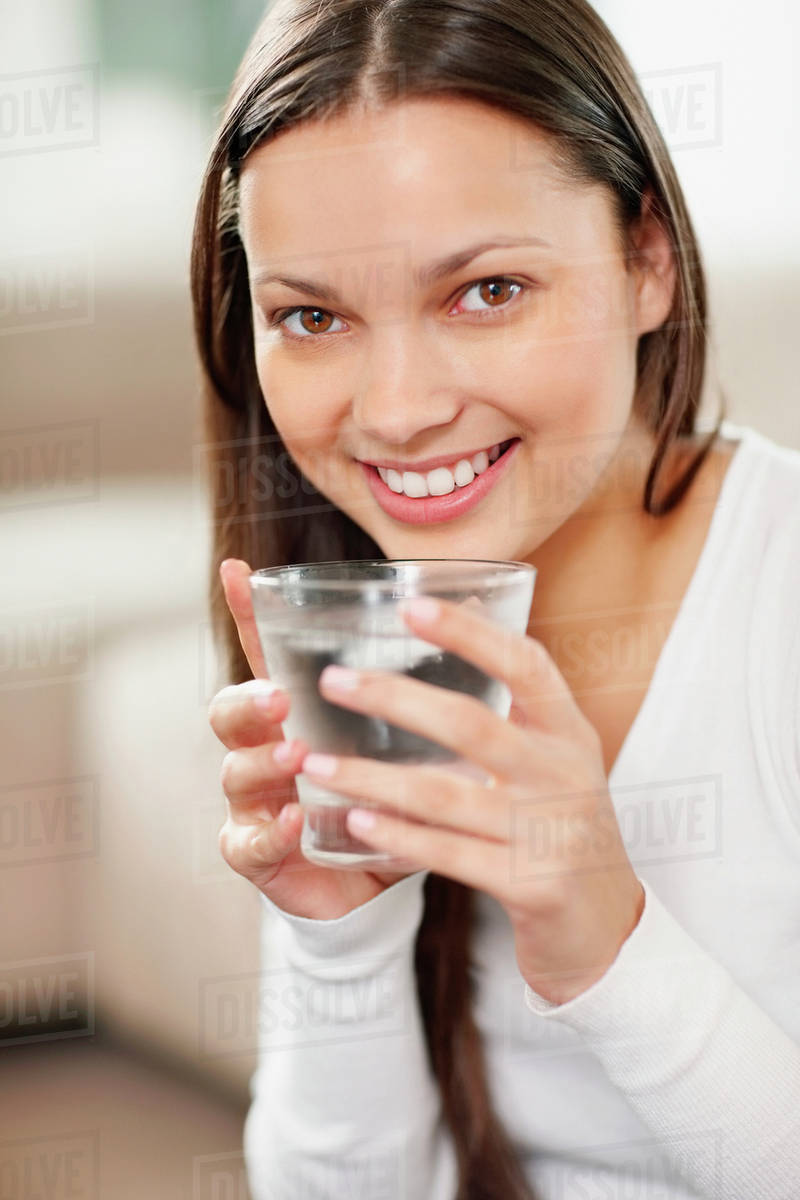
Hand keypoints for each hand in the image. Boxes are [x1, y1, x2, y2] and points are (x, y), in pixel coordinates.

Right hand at [208, 559, 420, 920]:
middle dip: (250, 700)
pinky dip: (270, 831)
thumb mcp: (410, 742)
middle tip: (281, 696)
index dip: (247, 614)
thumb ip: (425, 693)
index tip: (237, 570)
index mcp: (299, 712)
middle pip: (232, 712)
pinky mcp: (259, 854)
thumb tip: (479, 614)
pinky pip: (249, 842)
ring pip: (237, 772)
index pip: (267, 656)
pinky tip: (293, 822)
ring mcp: (255, 802)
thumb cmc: (394, 798)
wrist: (379, 882)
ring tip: (296, 756)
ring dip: (264, 762)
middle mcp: (267, 748)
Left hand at [297, 595, 644, 1003]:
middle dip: (395, 699)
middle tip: (334, 681)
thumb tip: (465, 603)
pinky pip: (449, 855)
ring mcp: (549, 832)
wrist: (606, 924)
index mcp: (570, 731)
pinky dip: (399, 836)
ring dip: (372, 777)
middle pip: (472, 723)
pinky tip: (355, 822)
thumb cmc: (563, 824)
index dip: (470, 632)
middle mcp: (563, 774)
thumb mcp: (557, 755)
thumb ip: (516, 699)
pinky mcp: (530, 885)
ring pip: (446, 795)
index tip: (411, 605)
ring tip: (314, 763)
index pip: (525, 665)